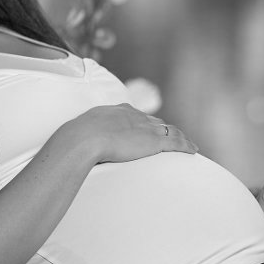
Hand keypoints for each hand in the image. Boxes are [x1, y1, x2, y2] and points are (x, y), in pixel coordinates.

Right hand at [69, 103, 197, 164]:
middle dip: (164, 129)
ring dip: (181, 137)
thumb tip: (69, 147)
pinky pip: (176, 142)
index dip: (145, 123)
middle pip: (155, 121)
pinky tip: (194, 150)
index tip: (149, 128)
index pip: (136, 116)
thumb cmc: (75, 139)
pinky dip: (186, 146)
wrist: (83, 138)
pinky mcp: (153, 140)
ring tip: (189, 144)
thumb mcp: (78, 133)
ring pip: (170, 130)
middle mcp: (134, 116)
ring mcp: (145, 127)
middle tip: (173, 136)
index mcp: (116, 112)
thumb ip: (81, 138)